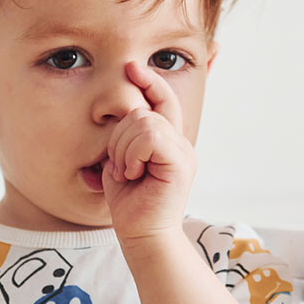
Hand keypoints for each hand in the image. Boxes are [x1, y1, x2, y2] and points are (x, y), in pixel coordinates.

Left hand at [102, 61, 195, 248]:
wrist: (141, 235)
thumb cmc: (130, 204)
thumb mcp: (123, 161)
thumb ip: (127, 137)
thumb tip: (124, 109)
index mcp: (169, 141)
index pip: (164, 100)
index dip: (150, 80)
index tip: (131, 68)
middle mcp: (181, 143)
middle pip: (144, 111)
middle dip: (119, 136)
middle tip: (121, 166)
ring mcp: (183, 153)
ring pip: (144, 122)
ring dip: (123, 148)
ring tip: (127, 172)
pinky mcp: (180, 164)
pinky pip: (150, 137)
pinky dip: (132, 154)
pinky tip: (133, 174)